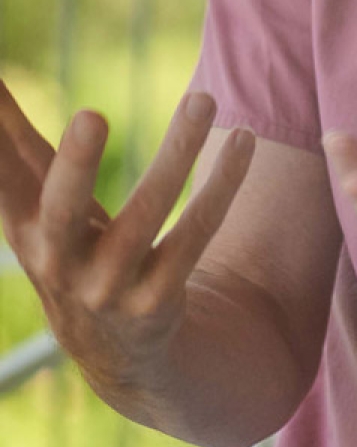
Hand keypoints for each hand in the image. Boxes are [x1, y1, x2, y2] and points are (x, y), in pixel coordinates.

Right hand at [0, 81, 253, 390]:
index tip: (12, 96)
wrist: (112, 349)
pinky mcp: (160, 296)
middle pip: (61, 211)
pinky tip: (243, 141)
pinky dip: (221, 185)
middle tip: (90, 115)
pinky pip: (195, 233)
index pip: (4, 185)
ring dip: (177, 152)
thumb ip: (7, 142)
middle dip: (74, 165)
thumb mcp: (31, 202)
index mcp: (23, 230)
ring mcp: (110, 285)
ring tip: (201, 100)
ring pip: (147, 212)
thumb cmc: (68, 245)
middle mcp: (59, 262)